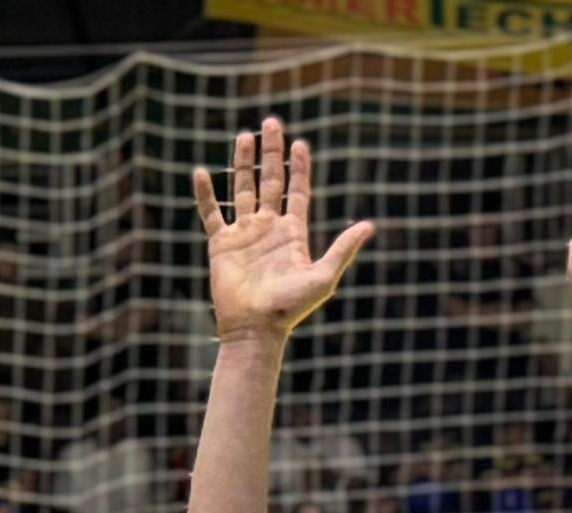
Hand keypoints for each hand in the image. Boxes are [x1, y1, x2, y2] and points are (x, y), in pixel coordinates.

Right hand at [194, 116, 372, 343]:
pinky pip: (211, 213)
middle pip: (270, 181)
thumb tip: (370, 226)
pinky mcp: (221, 244)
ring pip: (243, 189)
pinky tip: (202, 172)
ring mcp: (244, 234)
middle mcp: (269, 228)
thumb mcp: (324, 276)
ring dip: (243, 163)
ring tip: (243, 136)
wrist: (255, 329)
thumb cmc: (290, 308)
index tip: (300, 144)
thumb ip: (344, 249)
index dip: (299, 167)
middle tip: (271, 123)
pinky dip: (205, 194)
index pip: (297, 191)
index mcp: (292, 233)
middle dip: (271, 153)